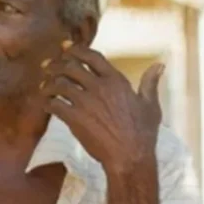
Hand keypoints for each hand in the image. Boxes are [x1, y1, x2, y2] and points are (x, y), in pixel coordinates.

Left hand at [39, 42, 163, 172]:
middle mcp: (99, 87)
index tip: (65, 47)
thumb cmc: (143, 133)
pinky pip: (54, 104)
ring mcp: (85, 102)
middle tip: (46, 66)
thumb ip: (150, 83)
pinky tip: (45, 104)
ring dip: (48, 83)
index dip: (76, 49)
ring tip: (44, 87)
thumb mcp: (150, 105)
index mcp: (116, 81)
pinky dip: (47, 102)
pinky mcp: (75, 118)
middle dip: (55, 64)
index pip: (92, 56)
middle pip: (70, 66)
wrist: (130, 156)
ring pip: (59, 84)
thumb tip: (159, 65)